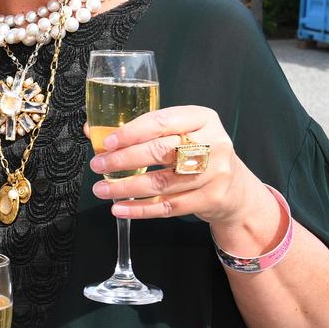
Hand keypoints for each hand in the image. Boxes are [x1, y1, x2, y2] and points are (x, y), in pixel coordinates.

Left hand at [86, 105, 264, 226]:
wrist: (236, 188)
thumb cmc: (198, 152)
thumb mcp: (178, 132)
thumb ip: (140, 130)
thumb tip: (92, 131)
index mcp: (202, 118)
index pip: (161, 122)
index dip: (131, 132)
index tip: (107, 143)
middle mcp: (213, 143)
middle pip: (161, 151)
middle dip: (123, 160)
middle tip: (98, 165)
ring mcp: (215, 173)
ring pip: (163, 182)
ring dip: (127, 188)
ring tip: (101, 189)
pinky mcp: (212, 199)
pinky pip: (169, 206)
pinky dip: (141, 209)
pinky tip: (120, 208)